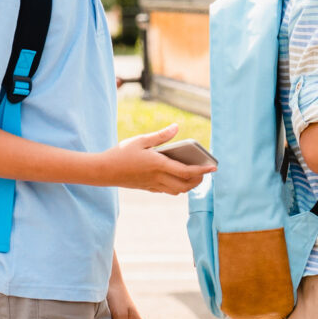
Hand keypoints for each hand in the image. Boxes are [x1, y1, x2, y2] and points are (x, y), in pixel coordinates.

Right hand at [94, 125, 215, 194]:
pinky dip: (177, 187)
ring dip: (189, 185)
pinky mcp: (148, 188)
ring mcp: (153, 185)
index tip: (213, 167)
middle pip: (185, 185)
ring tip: (194, 175)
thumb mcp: (141, 140)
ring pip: (178, 191)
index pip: (186, 172)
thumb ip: (161, 136)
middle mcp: (157, 178)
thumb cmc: (121, 153)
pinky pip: (167, 191)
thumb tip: (177, 127)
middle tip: (205, 171)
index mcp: (158, 165)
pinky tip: (177, 178)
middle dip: (198, 180)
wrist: (103, 171)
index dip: (202, 170)